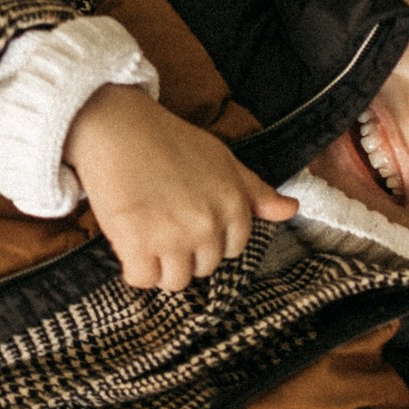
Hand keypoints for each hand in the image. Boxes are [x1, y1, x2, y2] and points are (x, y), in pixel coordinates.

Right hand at [63, 85, 298, 290]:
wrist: (117, 127)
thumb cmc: (169, 140)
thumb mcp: (223, 160)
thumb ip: (255, 192)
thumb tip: (291, 210)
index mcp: (233, 206)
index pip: (231, 250)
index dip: (208, 238)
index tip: (188, 220)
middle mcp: (208, 226)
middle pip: (203, 269)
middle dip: (185, 253)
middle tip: (163, 223)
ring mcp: (174, 238)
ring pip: (175, 281)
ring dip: (160, 266)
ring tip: (147, 235)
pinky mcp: (138, 245)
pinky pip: (142, 280)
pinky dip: (134, 269)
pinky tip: (129, 243)